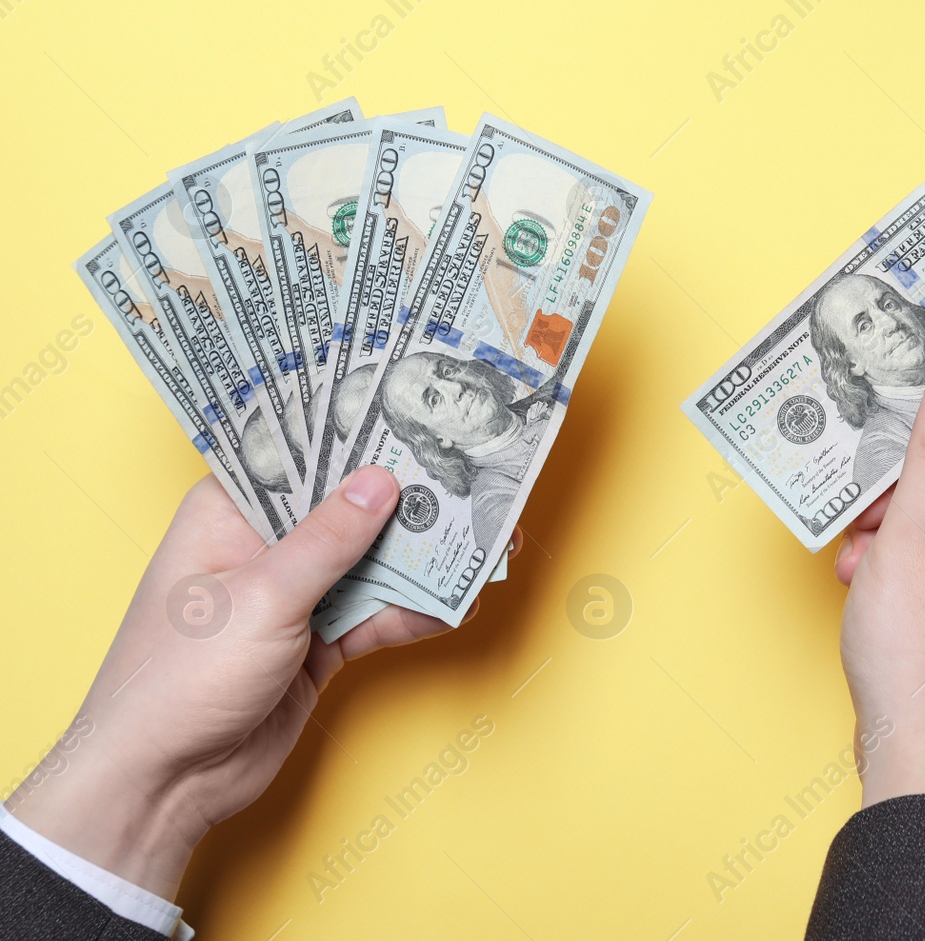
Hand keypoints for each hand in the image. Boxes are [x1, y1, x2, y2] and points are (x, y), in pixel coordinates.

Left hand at [4, 467, 499, 899]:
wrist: (162, 785)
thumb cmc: (180, 679)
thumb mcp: (262, 598)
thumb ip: (328, 541)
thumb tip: (382, 481)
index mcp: (227, 514)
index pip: (300, 459)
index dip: (356, 439)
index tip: (417, 418)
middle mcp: (261, 547)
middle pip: (346, 511)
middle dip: (406, 504)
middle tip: (471, 482)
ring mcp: (292, 597)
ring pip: (369, 564)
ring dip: (421, 561)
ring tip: (483, 544)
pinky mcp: (317, 644)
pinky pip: (374, 616)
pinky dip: (411, 613)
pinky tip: (456, 604)